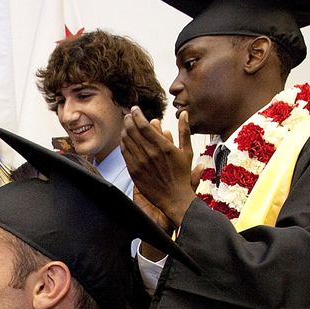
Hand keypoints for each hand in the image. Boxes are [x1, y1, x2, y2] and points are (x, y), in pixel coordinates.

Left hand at [122, 108, 195, 226]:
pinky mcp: (134, 171)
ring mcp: (140, 162)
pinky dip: (123, 143)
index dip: (137, 114)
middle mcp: (150, 153)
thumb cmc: (182, 175)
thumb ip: (184, 131)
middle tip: (128, 114)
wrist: (174, 198)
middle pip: (132, 130)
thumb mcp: (187, 151)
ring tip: (126, 124)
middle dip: (128, 119)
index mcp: (163, 146)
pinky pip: (125, 153)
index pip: (144, 125)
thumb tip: (184, 113)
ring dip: (124, 129)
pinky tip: (125, 139)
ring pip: (126, 140)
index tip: (135, 109)